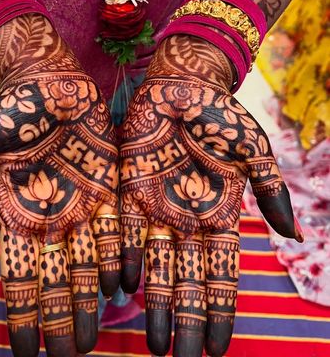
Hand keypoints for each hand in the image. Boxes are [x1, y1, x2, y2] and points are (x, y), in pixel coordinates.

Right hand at [0, 14, 119, 356]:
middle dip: (60, 318)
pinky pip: (117, 230)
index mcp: (16, 212)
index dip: (20, 313)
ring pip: (89, 263)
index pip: (17, 275)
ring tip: (94, 338)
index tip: (23, 353)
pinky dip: (121, 258)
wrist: (51, 80)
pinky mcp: (108, 187)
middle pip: (56, 279)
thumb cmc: (12, 109)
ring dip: (90, 300)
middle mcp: (50, 216)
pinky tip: (127, 286)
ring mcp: (81, 204)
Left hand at [120, 35, 300, 356]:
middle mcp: (188, 218)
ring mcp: (157, 206)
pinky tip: (123, 292)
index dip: (220, 310)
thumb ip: (270, 191)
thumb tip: (293, 235)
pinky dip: (125, 262)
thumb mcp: (253, 151)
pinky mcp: (129, 190)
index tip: (217, 348)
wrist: (181, 85)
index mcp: (219, 212)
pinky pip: (126, 234)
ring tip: (154, 344)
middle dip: (185, 320)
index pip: (222, 273)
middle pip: (188, 280)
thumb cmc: (220, 115)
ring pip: (156, 266)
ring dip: (156, 304)